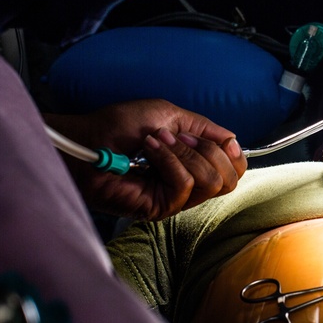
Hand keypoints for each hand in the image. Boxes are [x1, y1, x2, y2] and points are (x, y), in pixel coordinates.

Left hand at [45, 99, 245, 220]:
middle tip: (180, 137)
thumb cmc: (119, 126)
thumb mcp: (170, 115)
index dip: (233, 153)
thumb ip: (205, 128)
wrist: (88, 140)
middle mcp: (188, 184)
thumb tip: (232, 139)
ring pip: (211, 182)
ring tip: (156, 142)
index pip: (234, 170)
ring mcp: (175, 198)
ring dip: (185, 153)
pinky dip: (170, 161)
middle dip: (210, 151)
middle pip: (230, 180)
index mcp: (194, 163)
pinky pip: (184, 185)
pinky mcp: (160, 207)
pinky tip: (148, 153)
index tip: (219, 138)